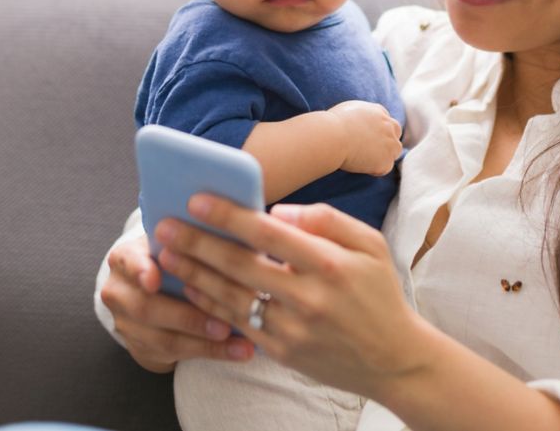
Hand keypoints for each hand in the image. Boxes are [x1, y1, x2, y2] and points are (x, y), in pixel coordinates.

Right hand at [98, 235, 256, 371]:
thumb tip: (241, 220)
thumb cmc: (178, 256)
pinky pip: (176, 355)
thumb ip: (197, 234)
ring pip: (164, 339)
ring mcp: (127, 323)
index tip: (155, 279)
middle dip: (189, 317)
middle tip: (224, 323)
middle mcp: (119, 290)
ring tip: (240, 343)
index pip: (129, 261)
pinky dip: (211, 353)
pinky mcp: (143, 348)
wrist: (153, 288)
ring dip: (206, 342)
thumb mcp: (179, 242)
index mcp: (126, 256)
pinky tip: (239, 351)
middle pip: (147, 308)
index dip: (140, 270)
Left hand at [155, 196, 433, 400]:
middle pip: (241, 265)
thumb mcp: (369, 244)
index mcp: (331, 264)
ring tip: (167, 256)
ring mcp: (293, 329)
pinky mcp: (283, 352)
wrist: (394, 359)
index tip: (197, 200)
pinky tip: (192, 288)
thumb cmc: (379, 293)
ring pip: (232, 298)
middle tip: (165, 226)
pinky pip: (238, 324)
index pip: (269, 234)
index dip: (230, 216)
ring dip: (195, 275)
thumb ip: (326, 220)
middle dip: (197, 243)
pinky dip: (211, 305)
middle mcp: (309, 298)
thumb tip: (278, 210)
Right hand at [329, 100, 402, 175]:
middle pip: (395, 133)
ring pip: (394, 151)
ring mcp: (390, 143)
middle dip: (386, 140)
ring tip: (364, 159)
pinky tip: (361, 166)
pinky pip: (385, 168)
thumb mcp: (347, 110)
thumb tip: (354, 123)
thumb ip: (358, 116)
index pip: (385, 120)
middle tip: (370, 148)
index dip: (377, 129)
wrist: (333, 136)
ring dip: (384, 155)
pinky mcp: (386, 161)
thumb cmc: (332, 124)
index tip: (368, 137)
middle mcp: (388, 125)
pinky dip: (375, 169)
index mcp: (378, 111)